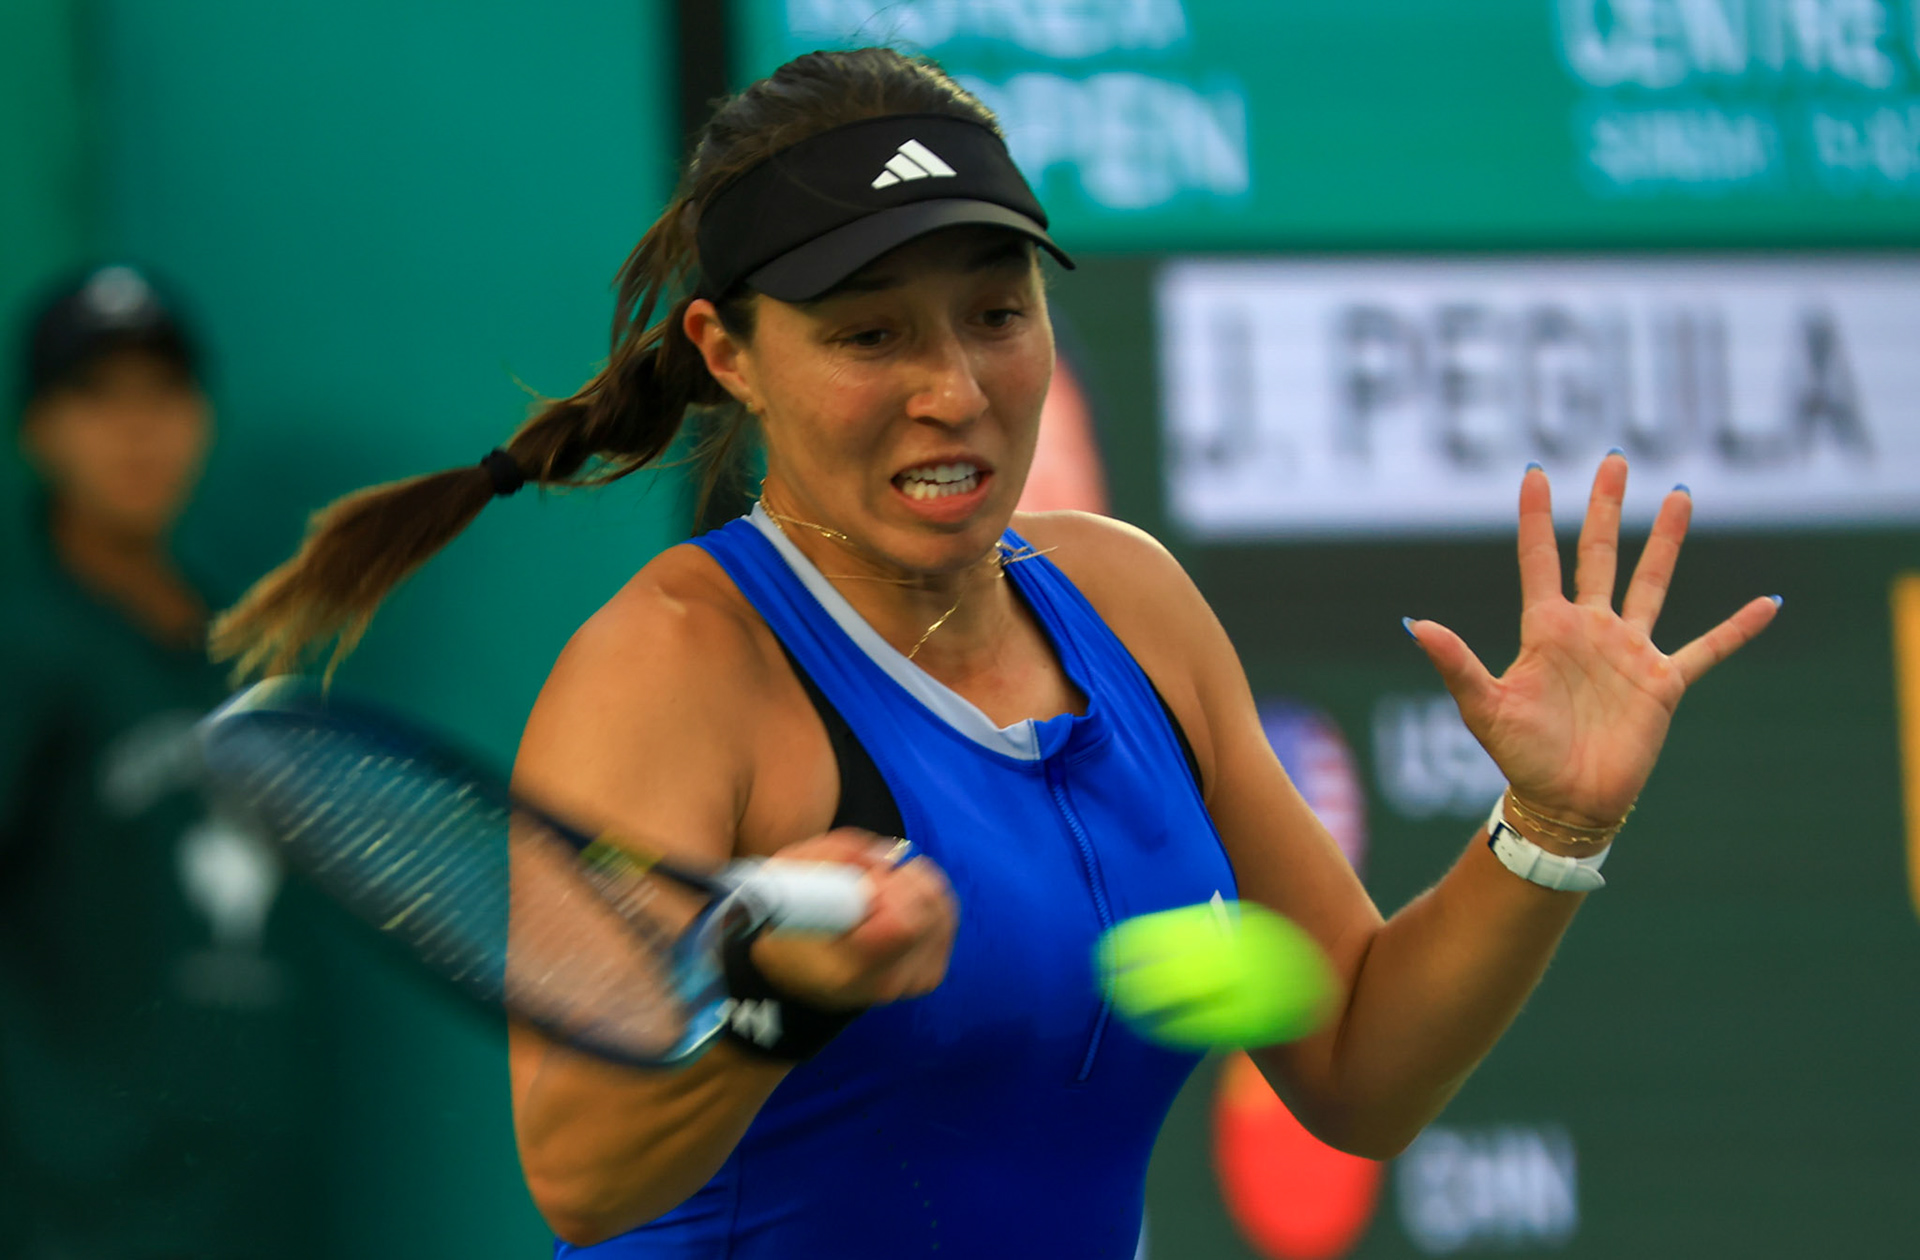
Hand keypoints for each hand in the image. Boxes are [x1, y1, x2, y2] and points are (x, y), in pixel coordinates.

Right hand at [749, 828, 956, 1007]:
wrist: (794, 968)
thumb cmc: (787, 917)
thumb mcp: (792, 870)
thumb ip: (842, 852)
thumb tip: (889, 858)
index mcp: (846, 970)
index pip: (900, 925)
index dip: (888, 887)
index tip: (865, 880)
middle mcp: (884, 983)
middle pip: (929, 915)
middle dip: (905, 882)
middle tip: (872, 881)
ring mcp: (910, 984)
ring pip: (944, 915)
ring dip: (918, 888)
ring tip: (884, 890)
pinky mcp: (927, 975)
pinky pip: (947, 924)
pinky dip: (929, 903)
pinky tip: (901, 902)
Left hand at [1405, 455, 1778, 830]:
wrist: (1565, 802)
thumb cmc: (1520, 756)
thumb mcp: (1484, 707)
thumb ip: (1456, 663)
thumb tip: (1416, 624)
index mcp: (1546, 629)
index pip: (1540, 560)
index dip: (1537, 518)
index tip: (1535, 474)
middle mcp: (1590, 631)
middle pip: (1599, 555)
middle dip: (1607, 509)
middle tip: (1614, 461)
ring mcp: (1629, 653)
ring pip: (1651, 583)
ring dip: (1666, 542)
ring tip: (1679, 494)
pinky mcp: (1663, 683)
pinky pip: (1708, 649)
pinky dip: (1738, 628)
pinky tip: (1768, 604)